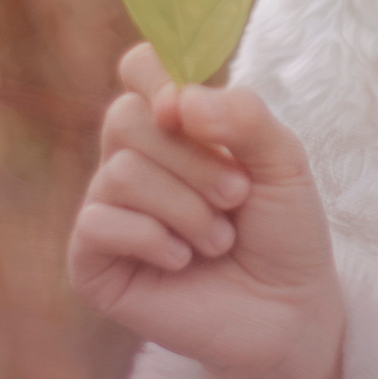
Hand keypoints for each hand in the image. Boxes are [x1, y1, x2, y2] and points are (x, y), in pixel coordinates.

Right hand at [68, 43, 344, 378]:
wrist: (286, 311)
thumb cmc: (283, 231)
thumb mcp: (283, 162)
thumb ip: (243, 118)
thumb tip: (178, 99)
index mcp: (177, 125)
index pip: (139, 67)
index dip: (157, 76)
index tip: (187, 109)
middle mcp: (135, 160)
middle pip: (125, 117)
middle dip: (193, 159)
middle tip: (236, 195)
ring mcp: (109, 209)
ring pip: (120, 172)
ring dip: (185, 207)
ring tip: (219, 238)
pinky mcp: (91, 261)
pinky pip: (99, 223)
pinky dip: (154, 239)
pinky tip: (184, 261)